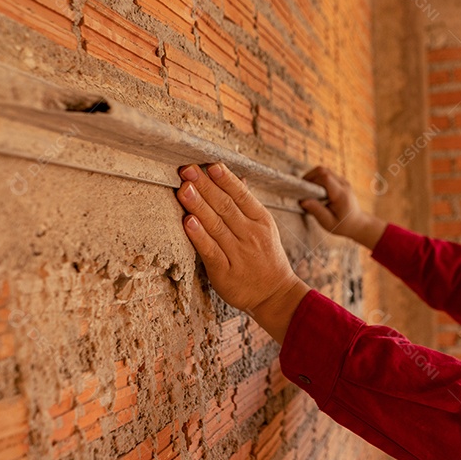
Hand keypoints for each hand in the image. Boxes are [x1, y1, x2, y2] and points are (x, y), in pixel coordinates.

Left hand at [177, 163, 309, 341]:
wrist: (276, 295)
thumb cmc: (267, 259)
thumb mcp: (265, 228)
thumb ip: (248, 204)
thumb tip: (237, 178)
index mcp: (261, 221)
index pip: (241, 195)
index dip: (224, 179)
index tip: (209, 165)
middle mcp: (250, 235)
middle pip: (225, 206)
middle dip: (205, 186)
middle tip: (187, 170)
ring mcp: (238, 254)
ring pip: (216, 225)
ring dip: (198, 206)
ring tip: (184, 189)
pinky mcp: (225, 272)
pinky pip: (210, 251)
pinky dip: (199, 236)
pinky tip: (188, 222)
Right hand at [301, 166, 386, 249]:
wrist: (357, 223)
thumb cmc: (342, 225)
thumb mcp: (328, 222)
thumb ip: (316, 211)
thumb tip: (302, 201)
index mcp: (341, 194)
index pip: (325, 177)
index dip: (311, 179)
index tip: (302, 190)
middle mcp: (343, 185)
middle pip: (323, 171)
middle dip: (309, 177)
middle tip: (302, 190)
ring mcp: (343, 181)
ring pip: (324, 171)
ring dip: (313, 178)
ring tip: (308, 191)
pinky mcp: (340, 181)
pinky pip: (326, 174)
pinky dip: (318, 179)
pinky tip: (315, 191)